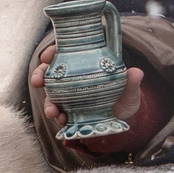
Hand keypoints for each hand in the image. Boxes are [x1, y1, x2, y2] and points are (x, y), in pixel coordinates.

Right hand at [28, 39, 148, 127]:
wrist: (124, 121)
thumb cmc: (126, 98)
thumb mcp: (130, 90)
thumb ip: (131, 82)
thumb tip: (136, 72)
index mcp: (85, 64)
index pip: (65, 52)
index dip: (53, 51)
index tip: (48, 55)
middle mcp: (73, 78)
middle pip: (50, 71)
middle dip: (40, 74)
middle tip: (37, 81)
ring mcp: (69, 95)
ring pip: (51, 94)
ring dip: (48, 101)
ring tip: (52, 110)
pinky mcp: (69, 112)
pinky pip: (58, 112)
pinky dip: (57, 116)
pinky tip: (61, 119)